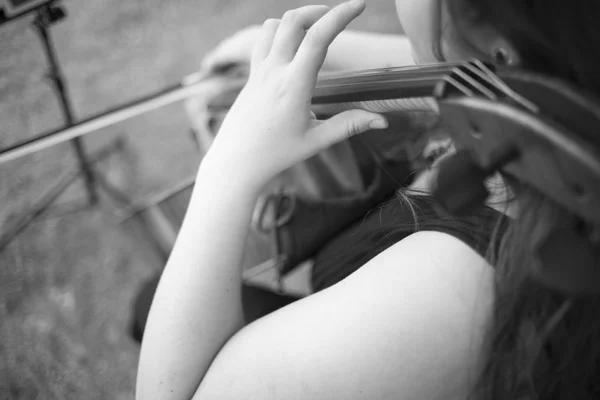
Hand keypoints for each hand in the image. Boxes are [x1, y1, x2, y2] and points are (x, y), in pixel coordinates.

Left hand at [203, 0, 388, 188]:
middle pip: (293, 21)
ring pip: (273, 26)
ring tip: (316, 29)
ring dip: (296, 19)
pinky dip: (279, 32)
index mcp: (293, 86)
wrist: (235, 162)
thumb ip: (349, 125)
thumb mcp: (316, 141)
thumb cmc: (276, 154)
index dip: (340, 16)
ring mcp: (259, 71)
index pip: (318, 39)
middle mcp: (274, 72)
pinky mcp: (251, 76)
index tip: (359, 4)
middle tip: (338, 16)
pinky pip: (263, 41)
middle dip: (319, 10)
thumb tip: (383, 120)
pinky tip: (293, 46)